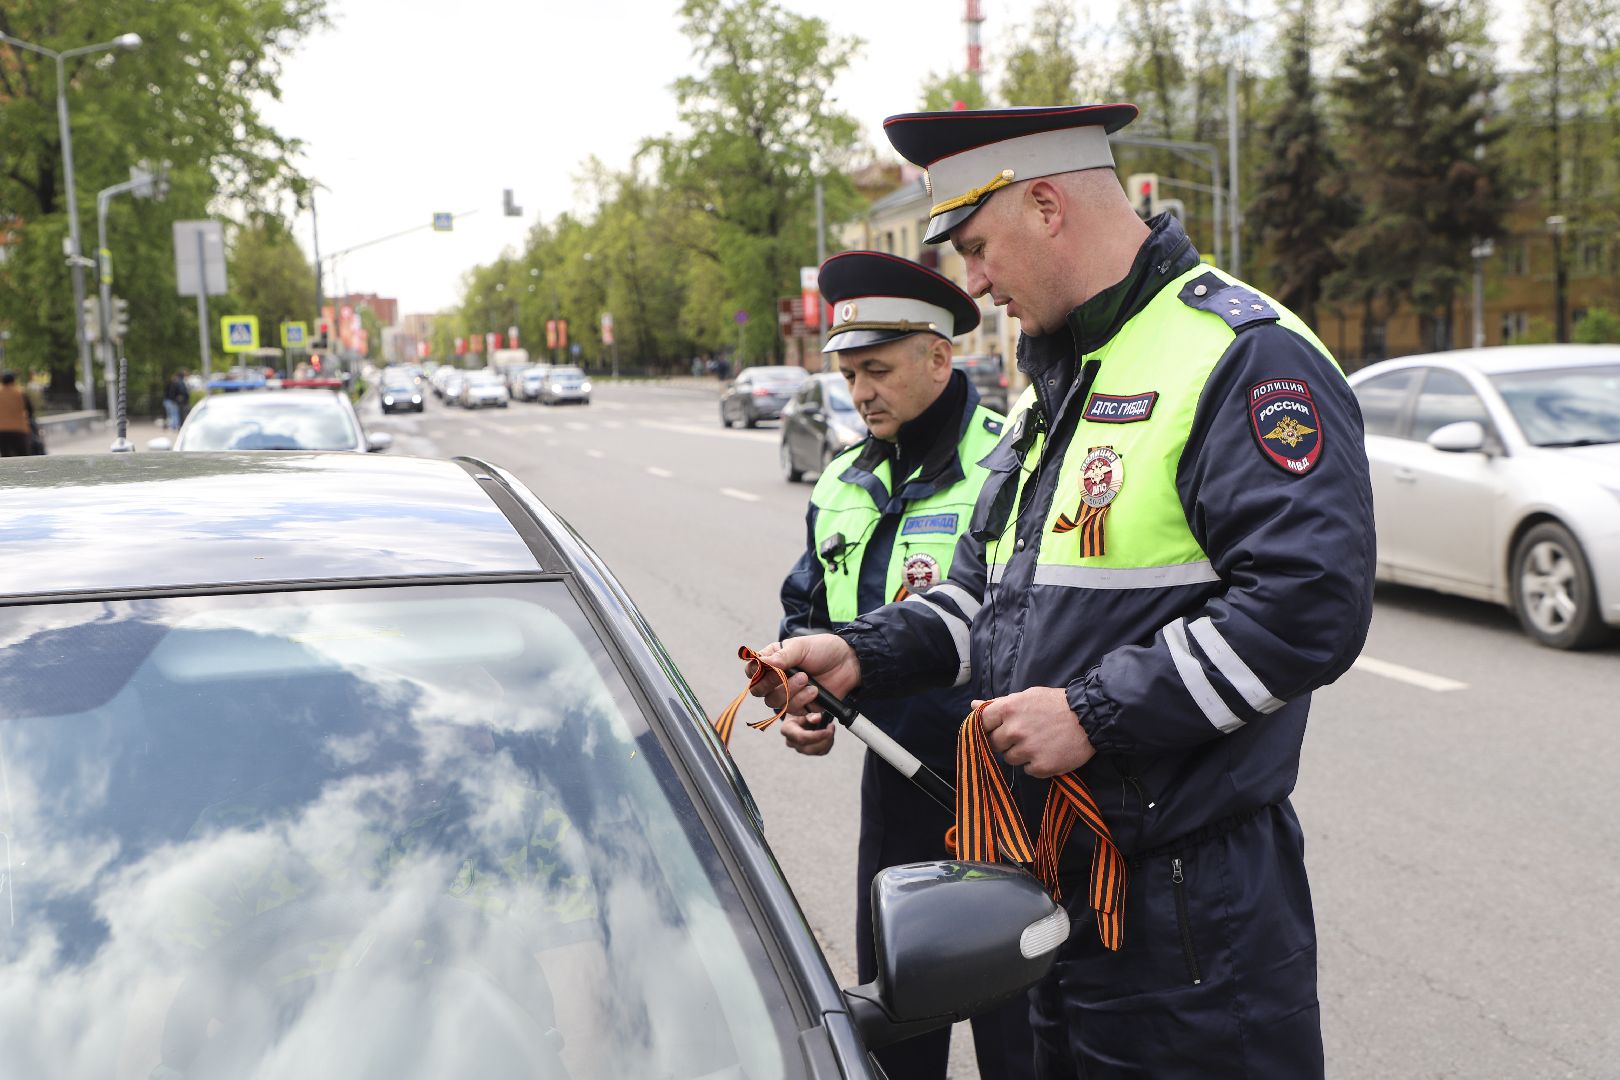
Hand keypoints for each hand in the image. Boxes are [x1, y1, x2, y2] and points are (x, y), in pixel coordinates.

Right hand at [749, 634, 861, 717]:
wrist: (849, 663)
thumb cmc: (824, 650)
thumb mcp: (802, 647)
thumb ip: (782, 656)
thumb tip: (761, 663)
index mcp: (773, 660)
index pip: (752, 670)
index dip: (755, 672)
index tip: (767, 668)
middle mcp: (776, 678)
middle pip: (759, 691)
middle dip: (773, 685)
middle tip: (791, 676)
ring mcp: (788, 693)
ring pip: (775, 702)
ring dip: (791, 693)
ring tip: (809, 681)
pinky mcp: (801, 706)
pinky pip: (793, 711)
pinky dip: (803, 702)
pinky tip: (815, 693)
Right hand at [779, 713, 835, 755]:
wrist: (799, 715)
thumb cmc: (800, 712)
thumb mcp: (804, 709)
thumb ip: (810, 714)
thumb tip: (816, 719)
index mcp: (787, 729)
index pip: (801, 737)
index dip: (817, 736)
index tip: (828, 731)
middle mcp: (791, 741)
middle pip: (809, 748)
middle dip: (824, 740)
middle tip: (831, 727)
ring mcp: (799, 748)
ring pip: (817, 751)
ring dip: (828, 741)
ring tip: (830, 728)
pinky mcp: (808, 751)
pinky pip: (821, 752)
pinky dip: (828, 744)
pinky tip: (828, 734)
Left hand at [973, 687, 1095, 777]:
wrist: (1090, 718)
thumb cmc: (1056, 705)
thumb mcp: (1027, 696)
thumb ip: (999, 703)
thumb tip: (974, 705)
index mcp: (1009, 709)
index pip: (981, 723)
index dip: (988, 727)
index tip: (997, 728)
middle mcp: (1015, 730)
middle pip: (994, 744)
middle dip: (1005, 741)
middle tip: (1024, 735)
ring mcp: (1027, 749)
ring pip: (1009, 759)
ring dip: (1020, 754)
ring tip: (1039, 742)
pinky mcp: (1040, 766)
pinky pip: (1027, 770)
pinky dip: (1035, 765)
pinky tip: (1048, 752)